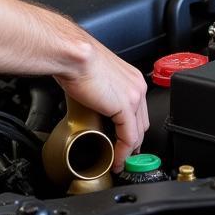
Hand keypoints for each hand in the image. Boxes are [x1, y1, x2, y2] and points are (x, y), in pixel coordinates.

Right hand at [54, 41, 148, 172]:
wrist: (72, 53)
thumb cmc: (75, 57)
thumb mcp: (94, 73)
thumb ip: (99, 87)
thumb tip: (89, 98)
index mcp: (132, 77)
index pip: (139, 110)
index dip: (132, 128)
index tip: (124, 140)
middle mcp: (137, 86)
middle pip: (141, 123)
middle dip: (133, 142)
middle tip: (123, 154)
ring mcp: (134, 97)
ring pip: (138, 133)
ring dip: (128, 151)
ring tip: (118, 161)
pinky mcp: (125, 107)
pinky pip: (129, 137)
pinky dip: (123, 152)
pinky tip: (116, 159)